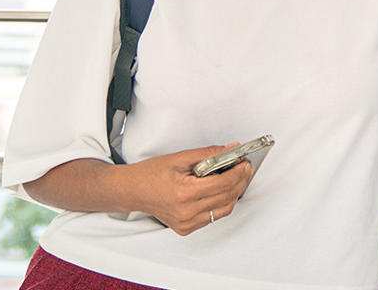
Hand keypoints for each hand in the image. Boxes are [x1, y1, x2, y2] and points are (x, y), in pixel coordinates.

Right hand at [122, 144, 256, 235]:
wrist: (132, 190)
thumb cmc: (151, 174)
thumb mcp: (180, 158)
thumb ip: (209, 154)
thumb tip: (232, 149)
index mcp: (184, 193)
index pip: (223, 183)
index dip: (239, 172)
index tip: (245, 163)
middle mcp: (186, 211)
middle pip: (227, 196)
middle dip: (240, 180)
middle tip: (244, 168)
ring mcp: (186, 223)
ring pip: (224, 209)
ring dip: (233, 193)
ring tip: (235, 179)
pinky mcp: (186, 228)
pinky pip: (213, 217)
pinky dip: (221, 204)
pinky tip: (220, 192)